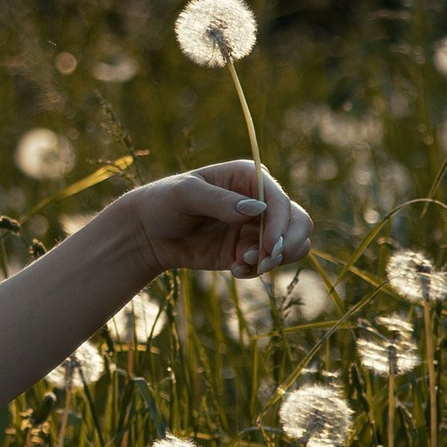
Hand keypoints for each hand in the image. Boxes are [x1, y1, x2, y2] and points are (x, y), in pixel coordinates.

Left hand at [121, 159, 311, 280]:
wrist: (147, 233)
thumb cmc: (163, 203)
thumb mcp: (186, 196)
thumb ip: (219, 201)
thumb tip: (256, 209)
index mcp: (247, 176)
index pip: (279, 200)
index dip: (280, 224)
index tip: (270, 247)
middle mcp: (258, 199)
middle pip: (298, 221)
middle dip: (287, 244)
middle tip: (264, 262)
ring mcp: (256, 225)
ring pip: (291, 244)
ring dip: (275, 259)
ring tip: (242, 265)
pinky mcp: (248, 248)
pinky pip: (270, 262)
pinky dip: (258, 269)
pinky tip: (235, 270)